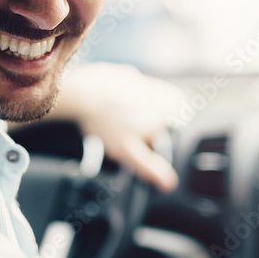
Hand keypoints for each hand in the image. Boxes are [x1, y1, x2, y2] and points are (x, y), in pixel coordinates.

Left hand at [50, 62, 184, 190]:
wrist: (82, 92)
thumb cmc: (107, 121)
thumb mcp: (130, 152)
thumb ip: (151, 169)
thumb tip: (169, 184)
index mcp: (171, 110)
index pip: (176, 133)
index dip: (156, 143)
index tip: (142, 145)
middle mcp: (163, 91)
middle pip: (159, 119)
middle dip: (144, 129)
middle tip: (126, 132)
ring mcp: (144, 80)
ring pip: (144, 105)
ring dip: (131, 115)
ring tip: (114, 121)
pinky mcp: (127, 74)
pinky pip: (128, 93)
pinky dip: (120, 101)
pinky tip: (107, 108)